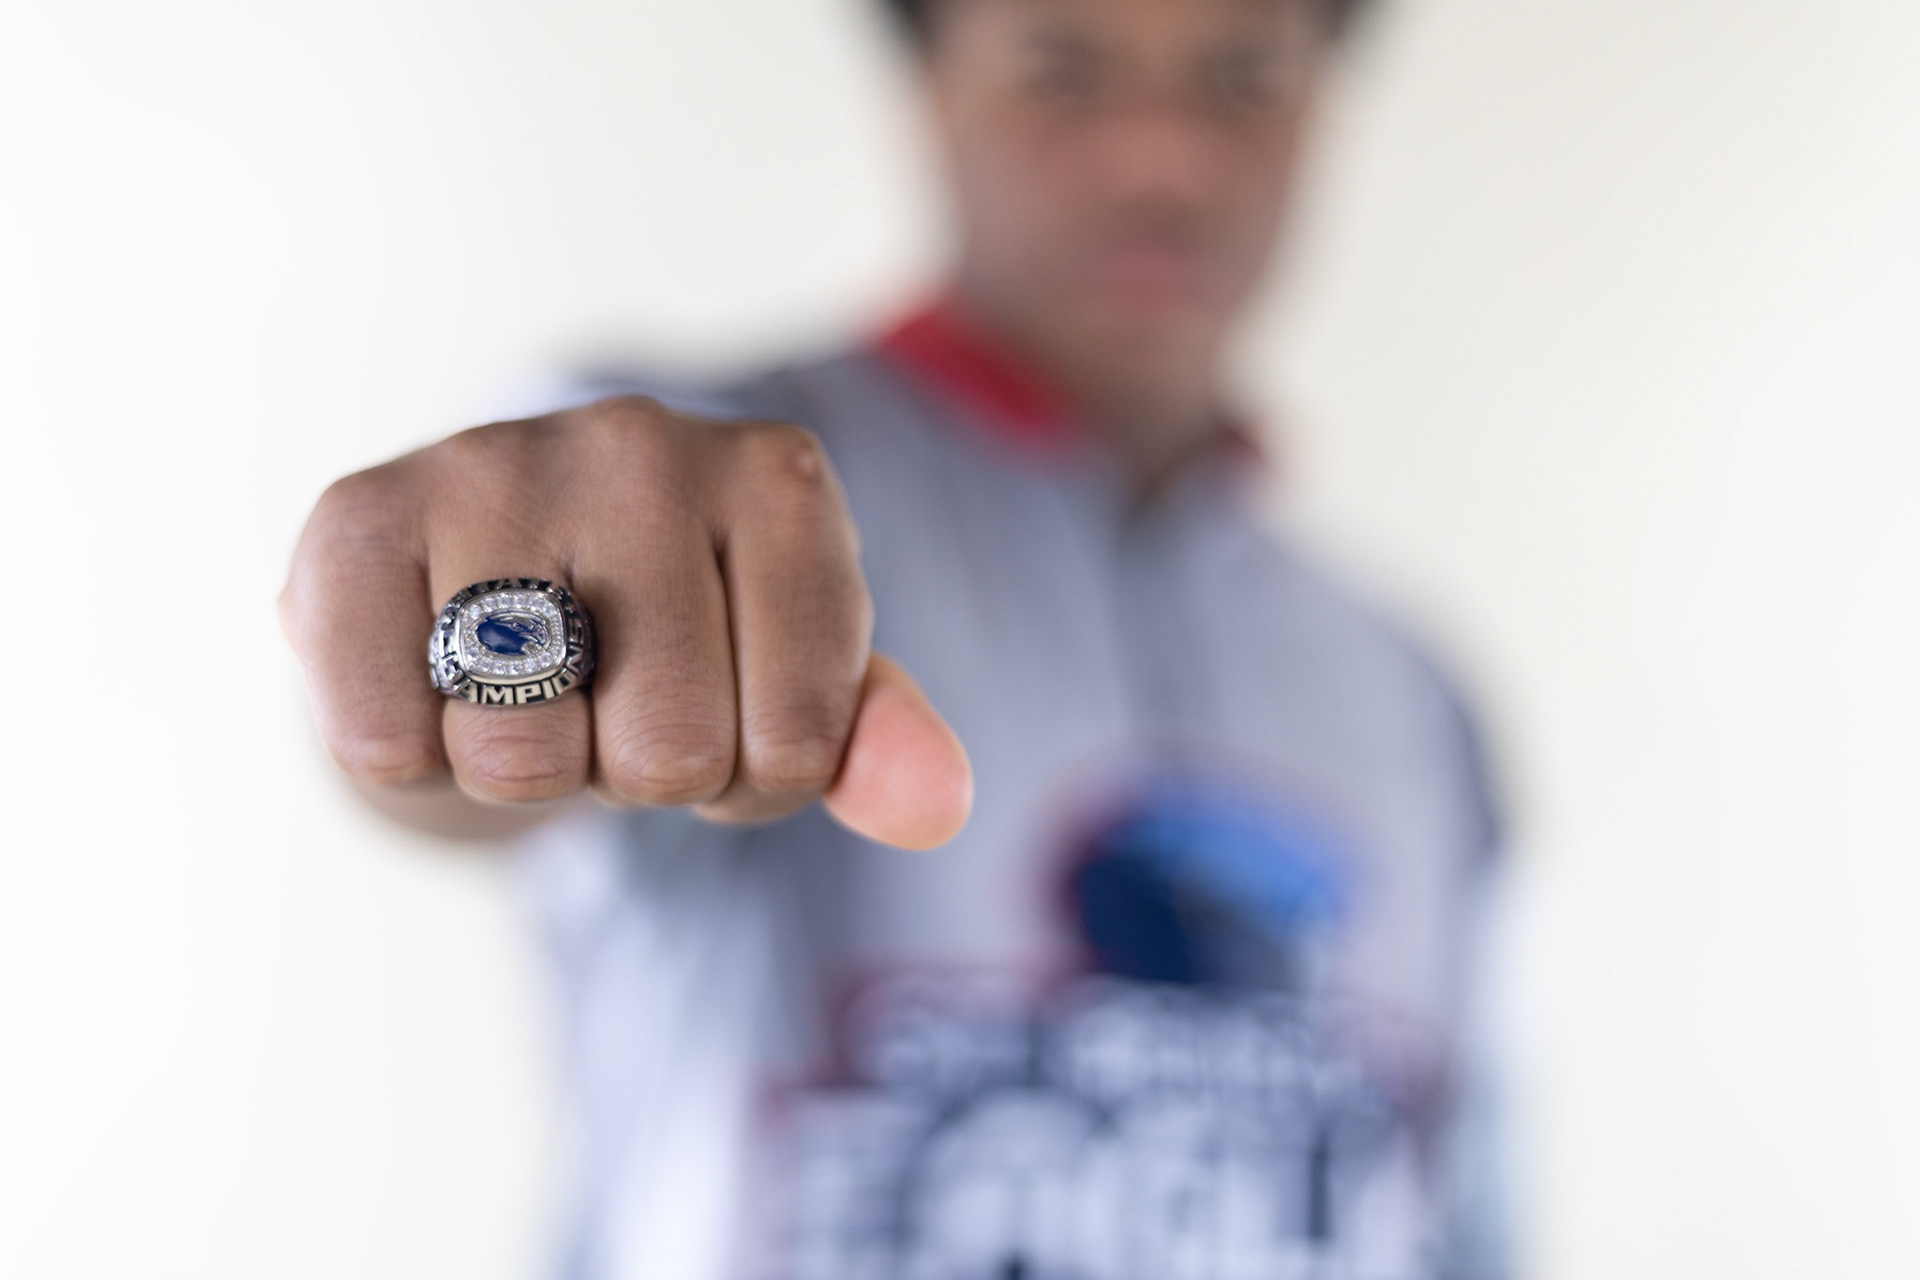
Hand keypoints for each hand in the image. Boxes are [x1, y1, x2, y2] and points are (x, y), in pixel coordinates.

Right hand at [280, 396, 971, 849]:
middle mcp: (644, 443)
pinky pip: (388, 742)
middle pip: (668, 754)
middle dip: (636, 773)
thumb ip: (871, 741)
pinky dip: (410, 754)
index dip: (754, 780)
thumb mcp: (791, 679)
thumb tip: (936, 810)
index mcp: (781, 481)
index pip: (799, 745)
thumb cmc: (670, 635)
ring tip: (528, 683)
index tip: (724, 712)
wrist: (490, 574)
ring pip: (523, 756)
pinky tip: (429, 673)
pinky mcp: (357, 513)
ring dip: (527, 769)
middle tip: (610, 699)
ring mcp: (496, 464)